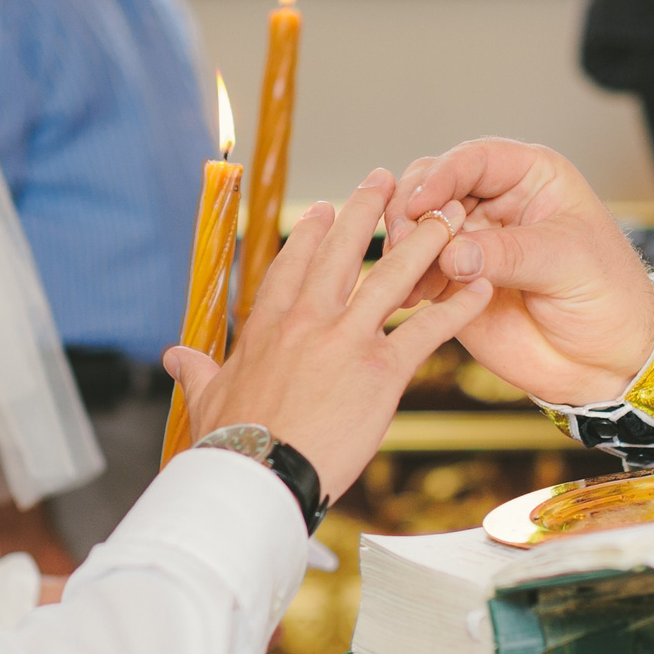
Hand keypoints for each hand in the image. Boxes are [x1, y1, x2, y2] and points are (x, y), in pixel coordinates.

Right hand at [168, 170, 491, 499]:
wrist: (258, 474)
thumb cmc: (232, 445)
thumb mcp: (208, 398)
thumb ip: (198, 370)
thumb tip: (174, 357)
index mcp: (268, 326)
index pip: (293, 265)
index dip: (313, 234)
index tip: (325, 208)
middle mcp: (308, 321)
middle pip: (344, 252)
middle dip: (367, 209)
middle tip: (387, 179)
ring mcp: (346, 341)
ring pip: (393, 277)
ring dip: (423, 241)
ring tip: (447, 214)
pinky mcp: (380, 371)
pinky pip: (426, 331)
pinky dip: (457, 308)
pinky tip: (479, 289)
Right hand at [384, 140, 653, 407]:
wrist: (607, 358)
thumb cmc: (607, 295)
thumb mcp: (568, 263)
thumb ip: (509, 253)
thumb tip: (451, 253)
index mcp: (530, 176)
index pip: (475, 160)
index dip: (442, 176)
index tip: (421, 203)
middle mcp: (494, 201)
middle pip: (431, 185)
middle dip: (411, 210)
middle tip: (404, 243)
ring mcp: (470, 241)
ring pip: (416, 227)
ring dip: (404, 248)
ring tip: (408, 277)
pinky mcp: (453, 281)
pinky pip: (416, 271)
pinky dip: (406, 280)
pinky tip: (411, 299)